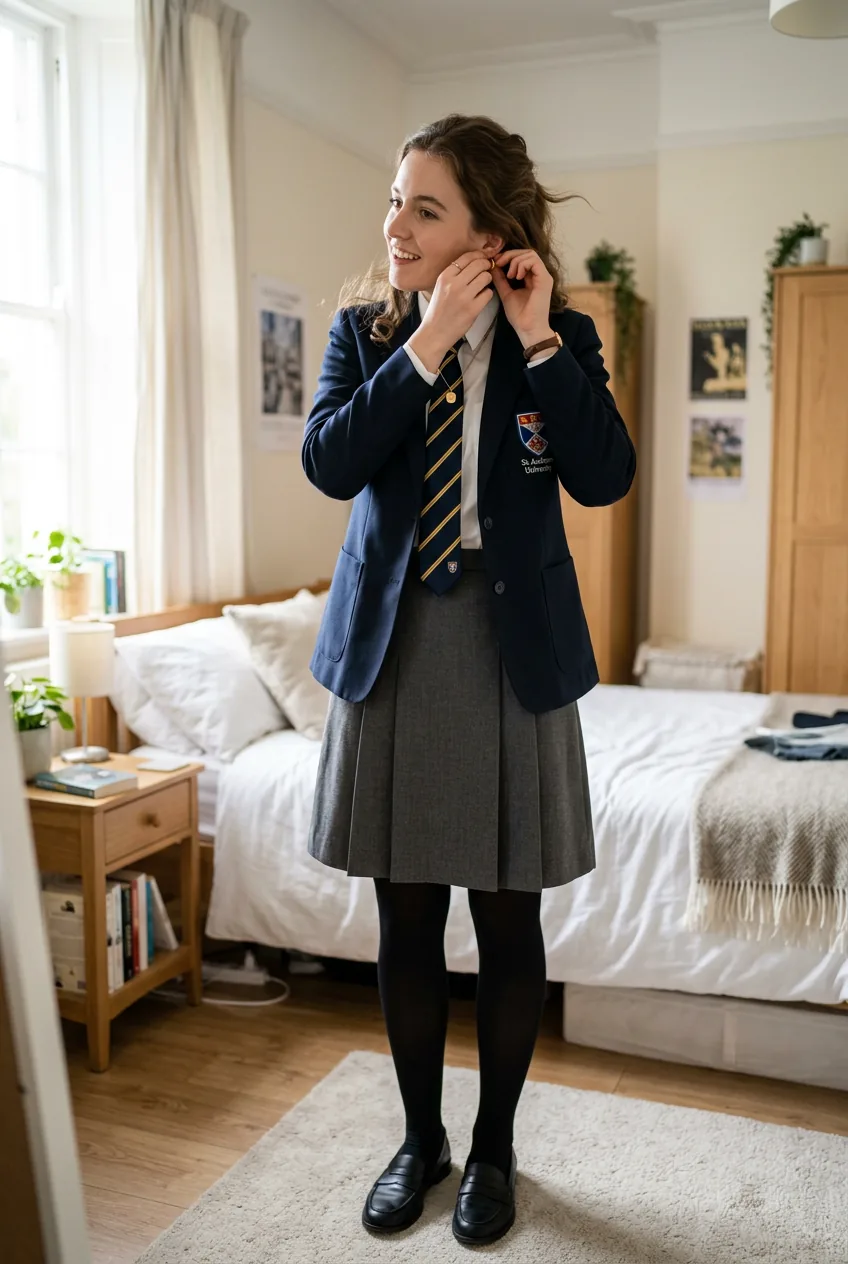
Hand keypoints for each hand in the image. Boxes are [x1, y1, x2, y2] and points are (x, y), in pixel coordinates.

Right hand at [407, 251, 493, 372]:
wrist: (435, 332)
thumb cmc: (439, 309)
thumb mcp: (440, 287)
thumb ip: (455, 274)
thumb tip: (475, 261)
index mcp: (445, 276)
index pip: (467, 257)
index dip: (479, 255)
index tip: (484, 257)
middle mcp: (454, 284)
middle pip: (479, 264)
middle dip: (486, 265)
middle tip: (487, 270)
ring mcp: (464, 296)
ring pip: (486, 277)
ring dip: (487, 280)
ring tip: (482, 286)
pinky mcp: (473, 309)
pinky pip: (488, 293)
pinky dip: (487, 295)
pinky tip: (481, 299)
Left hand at [490, 248, 553, 347]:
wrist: (528, 329)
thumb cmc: (519, 316)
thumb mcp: (506, 293)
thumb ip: (500, 279)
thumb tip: (492, 266)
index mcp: (531, 277)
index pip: (521, 257)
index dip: (507, 256)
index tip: (495, 262)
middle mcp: (539, 275)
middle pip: (526, 252)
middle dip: (510, 254)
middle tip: (498, 263)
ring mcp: (543, 276)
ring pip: (530, 254)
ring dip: (515, 260)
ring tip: (509, 275)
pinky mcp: (545, 279)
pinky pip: (534, 261)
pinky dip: (522, 265)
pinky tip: (515, 276)